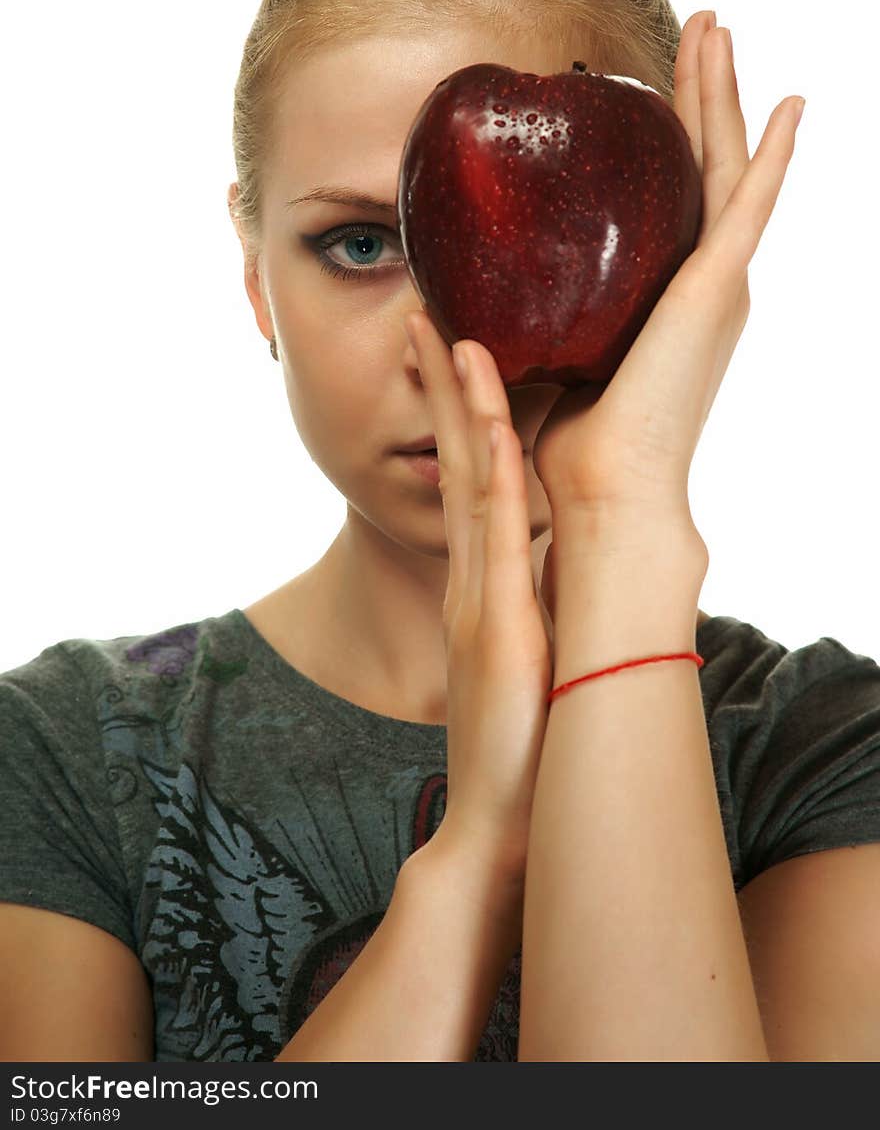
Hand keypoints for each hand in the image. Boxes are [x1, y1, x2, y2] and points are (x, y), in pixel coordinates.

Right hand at [403, 309, 552, 884]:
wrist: (498, 812)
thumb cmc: (515, 736)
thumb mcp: (517, 653)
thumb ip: (521, 602)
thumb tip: (548, 563)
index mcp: (478, 580)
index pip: (467, 479)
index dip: (460, 414)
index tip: (455, 354)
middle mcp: (471, 575)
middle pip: (455, 463)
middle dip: (442, 388)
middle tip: (431, 318)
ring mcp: (479, 594)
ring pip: (471, 484)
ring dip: (465, 410)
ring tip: (456, 340)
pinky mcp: (499, 621)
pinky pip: (498, 537)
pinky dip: (497, 478)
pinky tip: (497, 429)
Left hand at [530, 10, 805, 527]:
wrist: (603, 492)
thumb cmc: (570, 445)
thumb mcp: (547, 355)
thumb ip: (528, 314)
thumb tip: (454, 291)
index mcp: (666, 299)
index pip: (670, 196)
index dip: (667, 135)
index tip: (649, 82)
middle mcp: (703, 284)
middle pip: (705, 164)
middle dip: (701, 91)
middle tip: (701, 24)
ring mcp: (718, 284)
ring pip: (729, 165)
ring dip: (726, 94)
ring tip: (718, 26)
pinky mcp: (721, 289)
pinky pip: (754, 206)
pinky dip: (778, 156)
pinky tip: (795, 106)